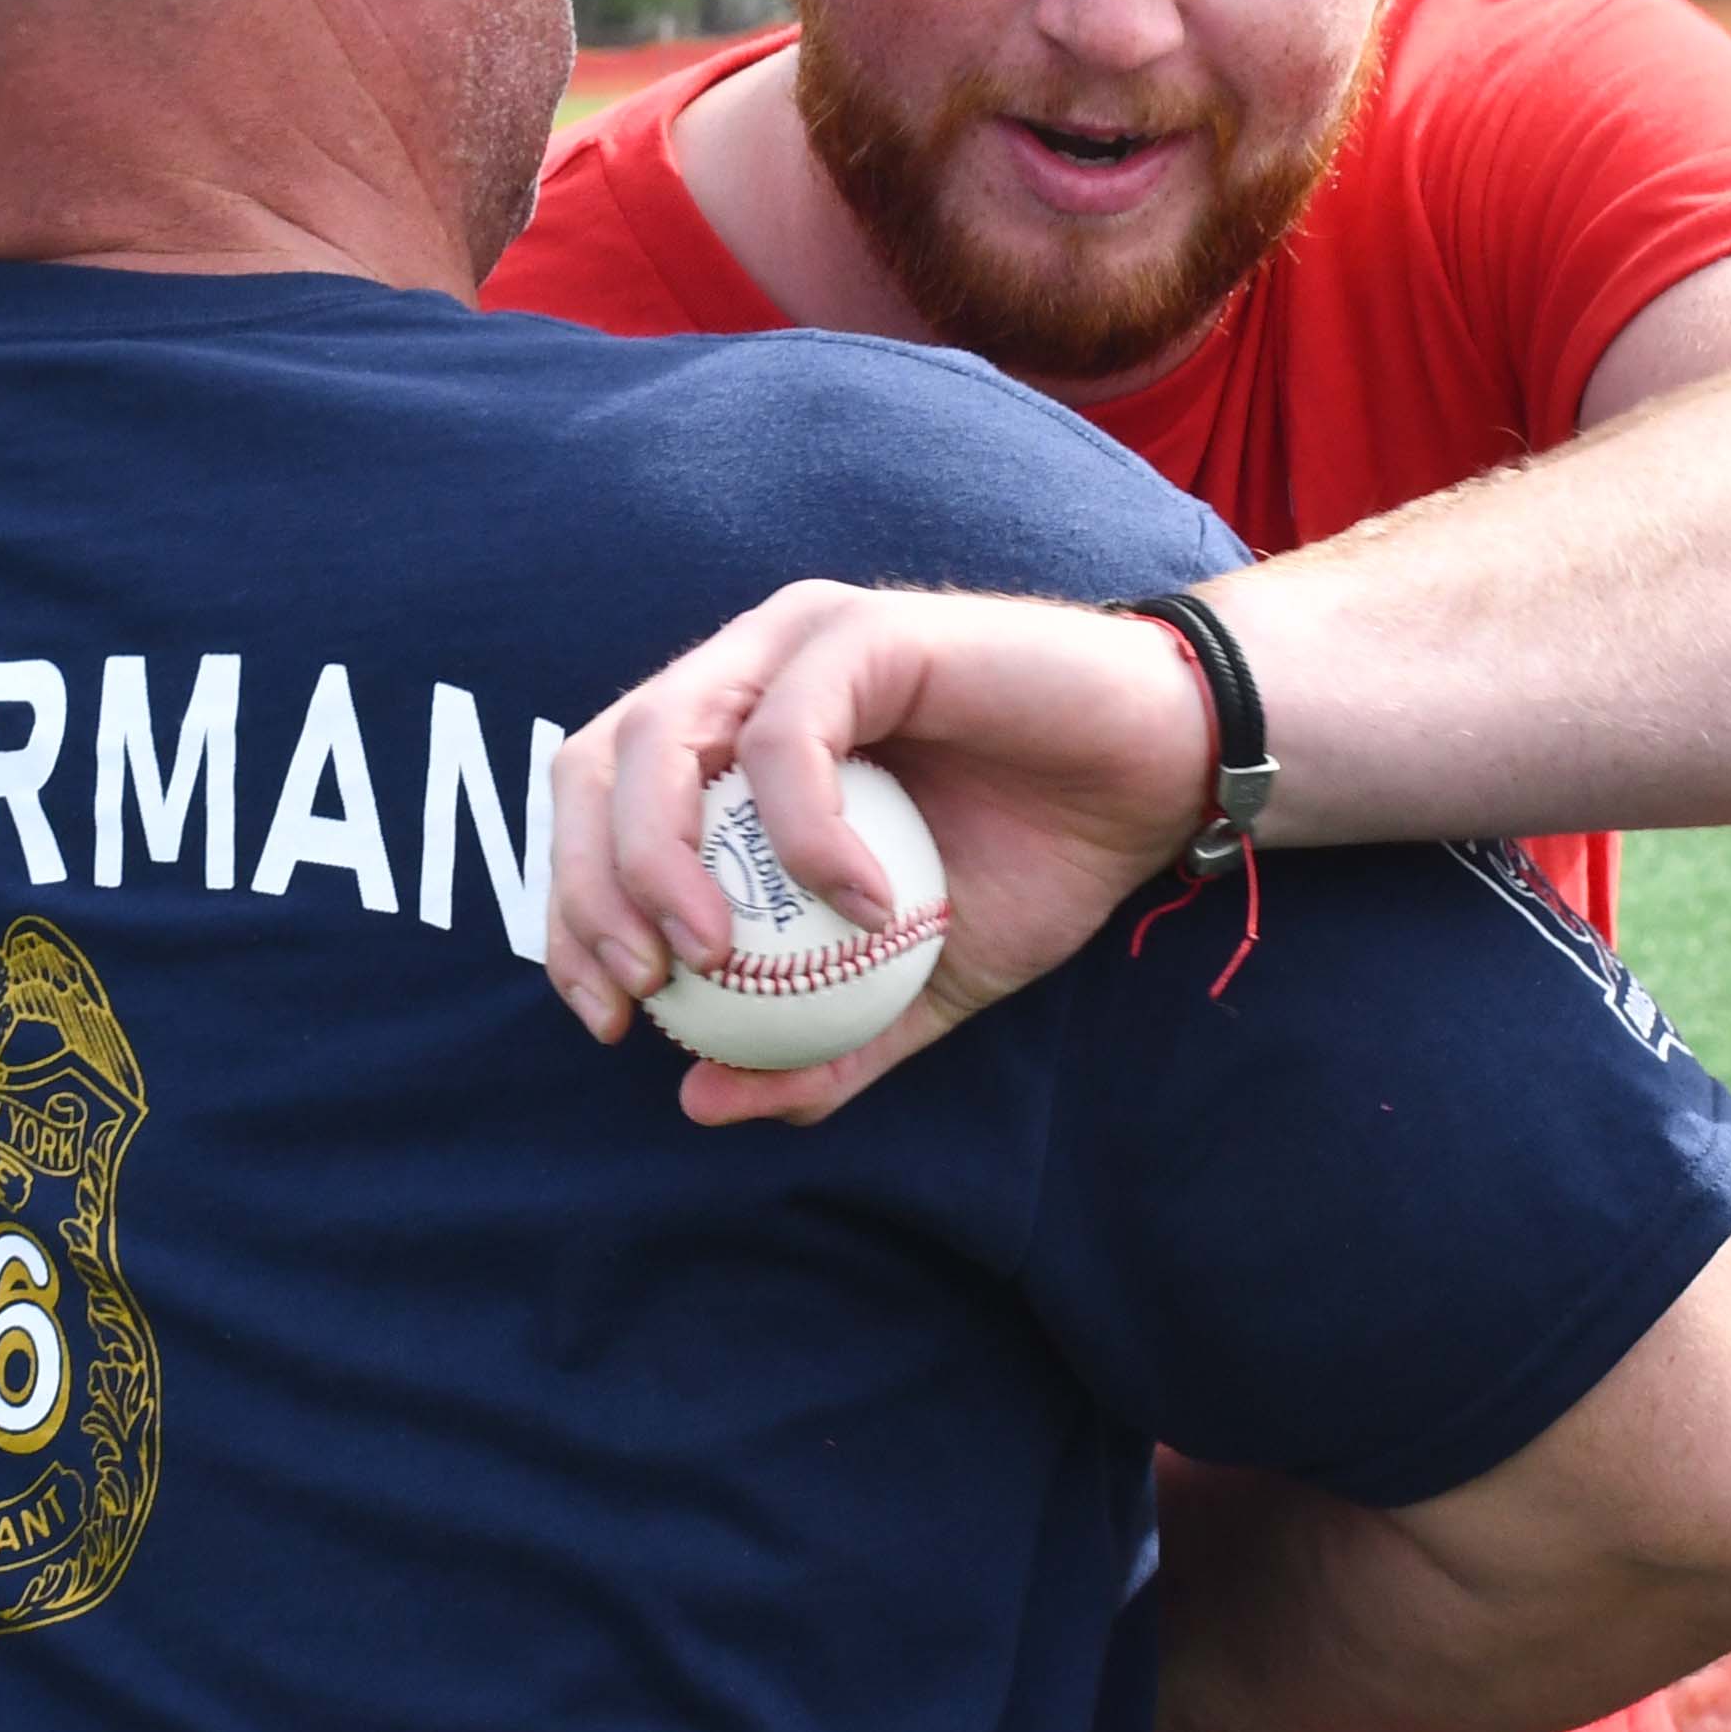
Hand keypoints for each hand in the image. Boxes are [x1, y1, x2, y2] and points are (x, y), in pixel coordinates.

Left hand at [546, 581, 1217, 1123]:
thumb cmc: (1037, 863)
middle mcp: (746, 670)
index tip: (609, 1016)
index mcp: (728, 736)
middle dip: (589, 886)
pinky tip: (867, 906)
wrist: (1162, 786)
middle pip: (597, 762)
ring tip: (722, 957)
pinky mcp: (869, 630)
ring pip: (665, 736)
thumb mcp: (914, 989)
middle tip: (644, 990)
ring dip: (664, 860)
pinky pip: (790, 732)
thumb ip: (814, 1043)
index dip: (568, 907)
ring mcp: (801, 640)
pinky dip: (807, 833)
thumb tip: (696, 1101)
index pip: (593, 805)